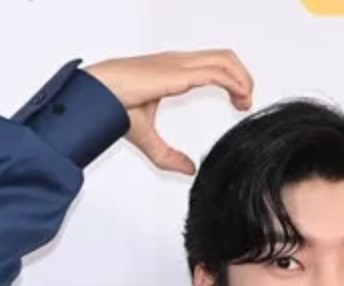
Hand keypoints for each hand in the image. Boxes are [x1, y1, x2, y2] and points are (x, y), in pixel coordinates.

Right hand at [84, 51, 254, 174]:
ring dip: (242, 78)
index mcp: (172, 70)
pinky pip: (217, 72)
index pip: (210, 65)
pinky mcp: (180, 72)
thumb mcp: (148, 139)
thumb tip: (189, 170)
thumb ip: (169, 156)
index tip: (239, 101)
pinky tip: (239, 97)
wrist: (97, 96)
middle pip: (223, 57)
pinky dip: (234, 82)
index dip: (231, 80)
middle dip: (242, 77)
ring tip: (246, 101)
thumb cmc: (113, 107)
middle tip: (246, 103)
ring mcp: (180, 64)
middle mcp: (179, 63)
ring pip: (225, 59)